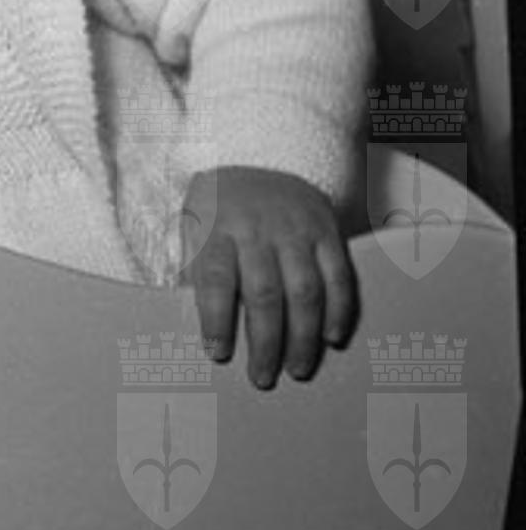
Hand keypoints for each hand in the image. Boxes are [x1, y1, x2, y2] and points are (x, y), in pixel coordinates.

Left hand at [179, 166, 357, 389]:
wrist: (265, 151)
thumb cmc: (222, 202)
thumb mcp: (196, 221)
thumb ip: (195, 264)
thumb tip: (190, 316)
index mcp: (216, 226)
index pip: (214, 278)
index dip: (216, 320)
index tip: (218, 353)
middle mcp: (256, 228)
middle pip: (263, 293)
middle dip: (264, 342)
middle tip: (263, 378)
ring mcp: (295, 229)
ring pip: (304, 290)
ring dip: (303, 337)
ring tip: (298, 369)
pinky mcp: (326, 231)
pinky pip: (338, 276)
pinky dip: (338, 311)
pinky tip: (331, 338)